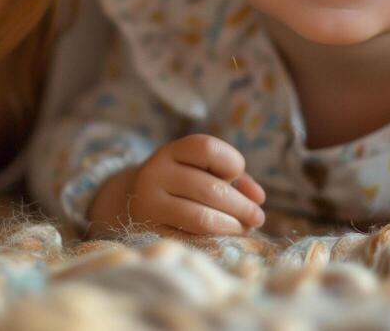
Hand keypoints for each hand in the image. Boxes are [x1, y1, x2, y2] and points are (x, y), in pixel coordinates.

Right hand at [86, 134, 265, 237]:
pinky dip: (213, 240)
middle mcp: (155, 174)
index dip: (232, 161)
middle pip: (210, 188)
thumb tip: (258, 198)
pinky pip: (190, 240)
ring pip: (201, 218)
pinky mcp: (149, 233)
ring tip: (245, 228)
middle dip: (242, 206)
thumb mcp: (200, 169)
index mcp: (170, 152)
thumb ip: (233, 177)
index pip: (206, 148)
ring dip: (232, 226)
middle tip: (258, 217)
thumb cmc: (180, 184)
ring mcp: (149, 205)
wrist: (131, 202)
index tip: (237, 174)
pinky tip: (223, 239)